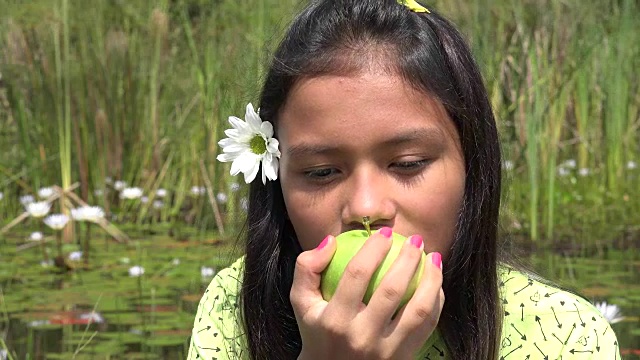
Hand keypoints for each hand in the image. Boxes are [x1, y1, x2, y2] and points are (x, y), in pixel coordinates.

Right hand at [290, 228, 443, 358]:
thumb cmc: (317, 330)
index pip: (357, 274)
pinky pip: (427, 326)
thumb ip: (307, 267)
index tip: (385, 233)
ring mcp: (385, 351)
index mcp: (334, 320)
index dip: (373, 248)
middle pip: (391, 290)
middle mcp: (360, 337)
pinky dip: (435, 302)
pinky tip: (436, 283)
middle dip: (408, 259)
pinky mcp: (403, 358)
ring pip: (417, 310)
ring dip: (431, 280)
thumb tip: (332, 241)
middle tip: (416, 240)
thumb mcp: (301, 301)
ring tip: (434, 257)